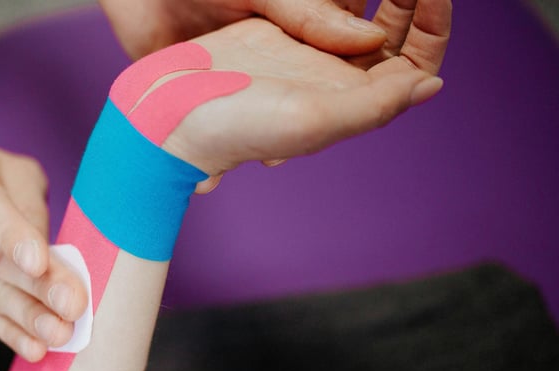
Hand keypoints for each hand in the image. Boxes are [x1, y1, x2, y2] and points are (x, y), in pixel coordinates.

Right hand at [0, 146, 88, 361]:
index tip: (39, 263)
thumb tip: (51, 253)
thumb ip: (30, 203)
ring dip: (28, 317)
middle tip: (72, 304)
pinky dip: (11, 334)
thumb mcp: (13, 172)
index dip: (13, 237)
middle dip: (37, 286)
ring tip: (60, 332)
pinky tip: (35, 348)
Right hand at [153, 0, 450, 188]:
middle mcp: (327, 83)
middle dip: (408, 2)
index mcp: (346, 106)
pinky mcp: (269, 36)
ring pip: (353, 17)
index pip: (411, 69)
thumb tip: (429, 85)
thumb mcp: (312, 122)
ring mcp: (299, 57)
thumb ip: (374, 107)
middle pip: (388, 38)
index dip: (433, 31)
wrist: (165, 115)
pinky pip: (316, 6)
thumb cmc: (233, 129)